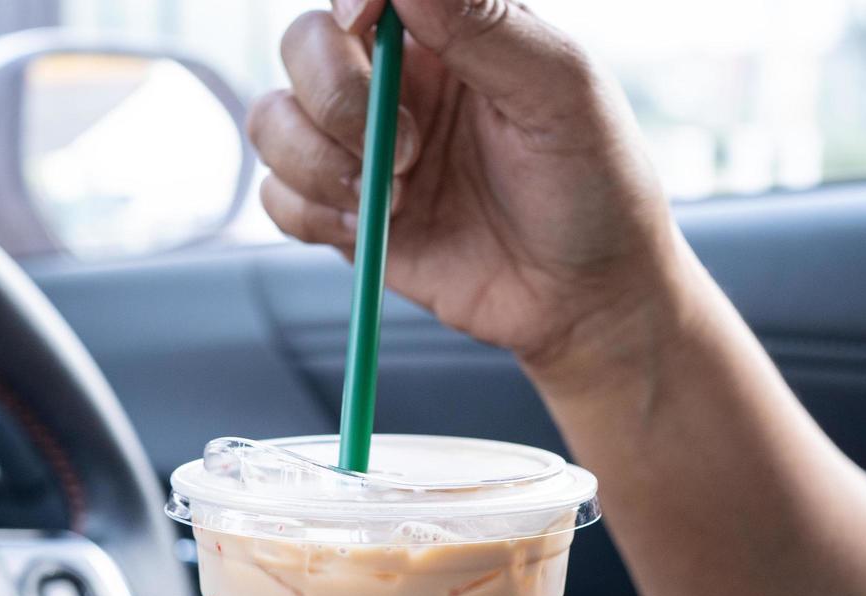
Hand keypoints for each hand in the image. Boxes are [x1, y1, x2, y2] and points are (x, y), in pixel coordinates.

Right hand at [248, 0, 683, 371]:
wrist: (582, 298)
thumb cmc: (592, 186)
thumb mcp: (560, 90)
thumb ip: (486, 25)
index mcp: (448, 32)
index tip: (360, 19)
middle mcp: (394, 81)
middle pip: (302, 46)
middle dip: (334, 96)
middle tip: (405, 150)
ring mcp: (361, 149)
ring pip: (274, 120)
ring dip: (318, 162)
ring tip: (393, 199)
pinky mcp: (341, 215)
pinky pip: (276, 196)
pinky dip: (310, 213)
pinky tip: (374, 230)